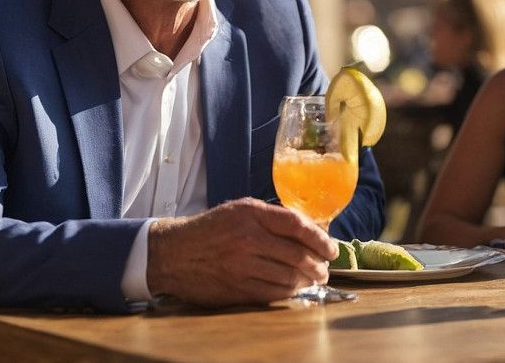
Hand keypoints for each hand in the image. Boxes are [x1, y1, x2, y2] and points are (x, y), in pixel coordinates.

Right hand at [146, 198, 335, 306]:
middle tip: (325, 268)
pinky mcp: (237, 288)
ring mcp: (241, 266)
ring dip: (307, 281)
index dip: (319, 238)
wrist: (173, 253)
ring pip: (289, 277)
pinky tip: (294, 288)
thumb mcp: (238, 211)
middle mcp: (247, 239)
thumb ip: (271, 218)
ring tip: (313, 279)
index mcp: (250, 214)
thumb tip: (309, 231)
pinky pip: (274, 293)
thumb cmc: (210, 230)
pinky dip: (290, 292)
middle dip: (318, 265)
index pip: (296, 225)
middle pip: (297, 255)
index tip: (331, 248)